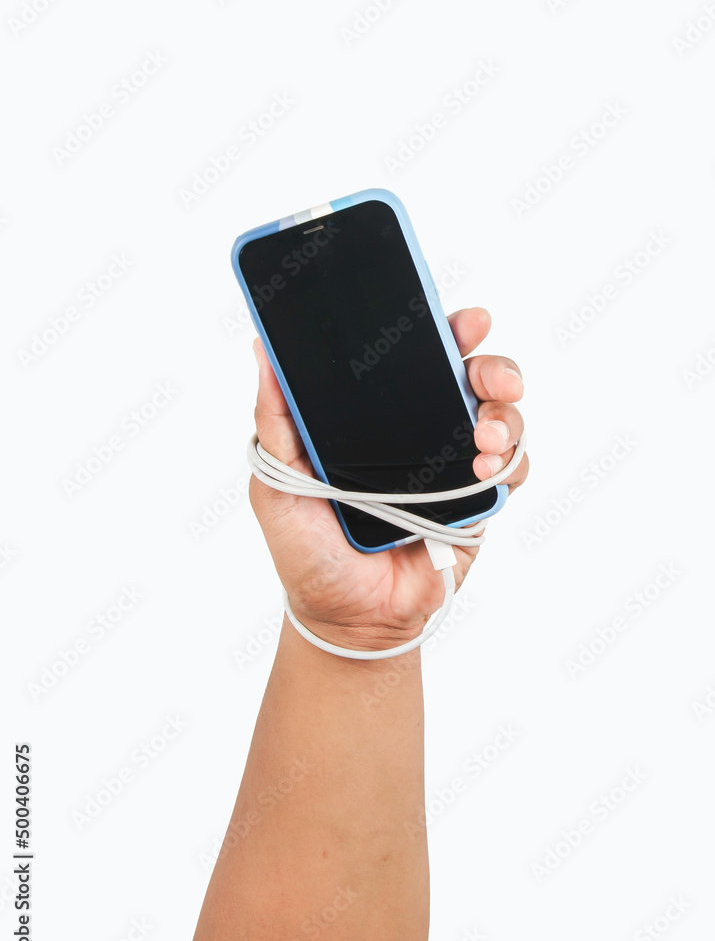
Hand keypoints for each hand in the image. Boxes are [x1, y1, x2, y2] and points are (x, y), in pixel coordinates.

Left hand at [250, 307, 528, 651]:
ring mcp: (453, 467)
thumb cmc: (307, 550)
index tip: (465, 321)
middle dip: (492, 366)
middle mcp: (421, 432)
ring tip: (482, 437)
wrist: (345, 619)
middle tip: (489, 376)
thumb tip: (264, 350)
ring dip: (505, 416)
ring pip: (504, 417)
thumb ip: (274, 419)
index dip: (445, 331)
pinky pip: (514, 469)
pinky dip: (511, 461)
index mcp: (376, 417)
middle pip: (473, 378)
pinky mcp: (477, 504)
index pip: (417, 358)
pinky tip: (487, 470)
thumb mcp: (275, 480)